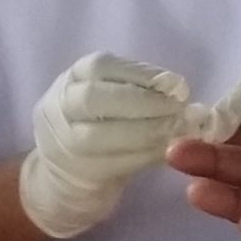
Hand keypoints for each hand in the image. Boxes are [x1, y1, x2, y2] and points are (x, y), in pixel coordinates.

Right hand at [19, 54, 194, 240]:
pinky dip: (144, 157)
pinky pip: (111, 164)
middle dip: (141, 102)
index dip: (141, 73)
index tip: (176, 84)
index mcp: (72, 79)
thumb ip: (138, 89)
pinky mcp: (77, 172)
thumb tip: (179, 89)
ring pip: (98, 135)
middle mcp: (61, 107)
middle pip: (93, 99)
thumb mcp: (108, 97)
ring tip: (178, 131)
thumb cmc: (98, 124)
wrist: (65, 173)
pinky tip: (167, 152)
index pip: (100, 66)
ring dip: (145, 132)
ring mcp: (64, 143)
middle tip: (178, 109)